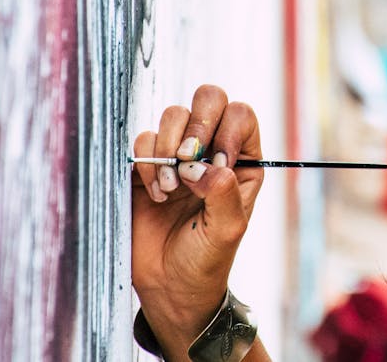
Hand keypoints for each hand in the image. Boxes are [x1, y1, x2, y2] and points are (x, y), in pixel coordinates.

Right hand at [131, 84, 263, 352]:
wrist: (169, 287)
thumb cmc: (206, 260)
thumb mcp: (227, 230)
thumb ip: (223, 193)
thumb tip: (205, 165)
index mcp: (241, 161)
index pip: (241, 116)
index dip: (228, 130)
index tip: (217, 163)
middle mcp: (212, 150)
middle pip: (209, 99)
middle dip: (197, 123)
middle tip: (187, 158)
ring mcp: (178, 155)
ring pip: (174, 115)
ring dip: (169, 148)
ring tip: (169, 189)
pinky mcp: (146, 166)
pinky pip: (144, 140)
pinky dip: (147, 164)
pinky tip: (155, 196)